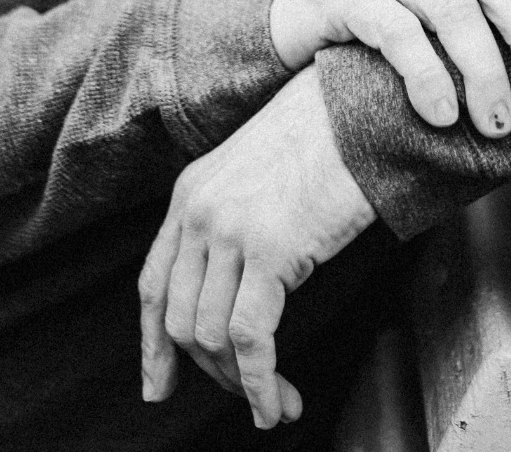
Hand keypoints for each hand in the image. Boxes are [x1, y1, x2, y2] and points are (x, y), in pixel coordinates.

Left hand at [139, 66, 374, 429]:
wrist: (356, 107)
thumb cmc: (320, 139)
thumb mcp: (254, 175)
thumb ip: (230, 220)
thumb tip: (233, 290)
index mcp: (190, 194)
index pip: (155, 282)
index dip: (153, 343)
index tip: (157, 386)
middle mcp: (199, 212)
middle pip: (182, 320)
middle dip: (212, 373)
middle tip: (247, 396)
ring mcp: (230, 230)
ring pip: (212, 337)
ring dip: (242, 385)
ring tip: (276, 403)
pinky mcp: (269, 250)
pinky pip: (251, 339)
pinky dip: (261, 383)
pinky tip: (278, 402)